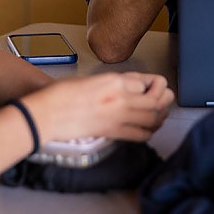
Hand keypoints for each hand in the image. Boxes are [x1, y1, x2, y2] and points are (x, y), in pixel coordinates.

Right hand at [21, 72, 173, 143]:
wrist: (48, 113)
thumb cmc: (62, 94)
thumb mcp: (92, 79)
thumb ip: (113, 83)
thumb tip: (130, 88)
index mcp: (114, 80)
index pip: (146, 82)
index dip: (152, 84)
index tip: (152, 87)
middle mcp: (121, 97)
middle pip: (157, 99)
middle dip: (165, 99)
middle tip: (164, 99)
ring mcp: (118, 116)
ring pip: (154, 117)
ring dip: (161, 116)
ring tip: (160, 114)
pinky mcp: (113, 132)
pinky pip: (141, 134)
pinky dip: (150, 132)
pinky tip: (148, 129)